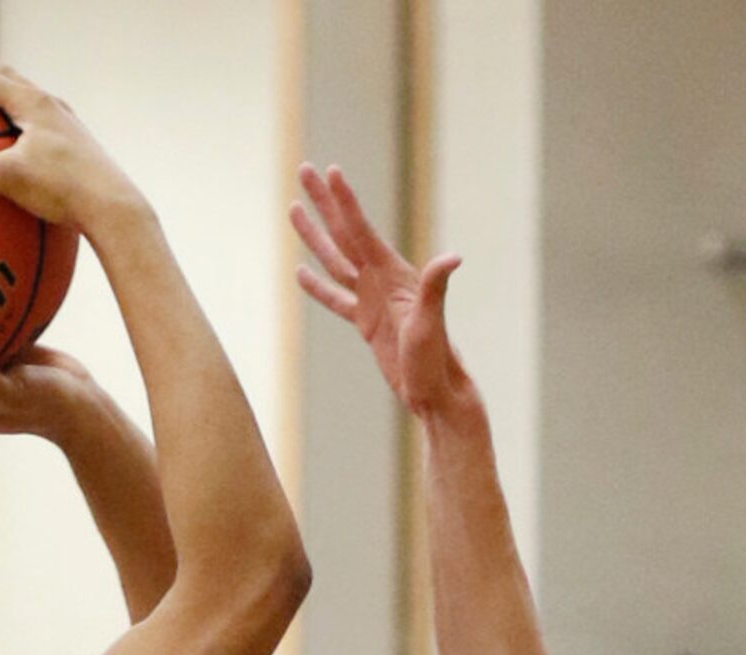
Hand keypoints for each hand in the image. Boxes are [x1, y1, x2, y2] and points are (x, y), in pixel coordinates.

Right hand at [0, 51, 141, 227]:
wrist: (117, 211)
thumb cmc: (65, 193)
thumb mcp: (10, 179)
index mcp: (31, 102)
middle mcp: (50, 104)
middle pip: (3, 74)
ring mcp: (67, 123)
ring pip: (24, 93)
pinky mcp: (78, 145)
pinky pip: (40, 120)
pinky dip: (20, 116)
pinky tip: (18, 132)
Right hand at [291, 163, 465, 416]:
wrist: (436, 392)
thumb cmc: (436, 360)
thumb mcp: (430, 324)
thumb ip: (434, 288)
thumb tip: (452, 258)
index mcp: (392, 275)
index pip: (362, 231)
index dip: (345, 201)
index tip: (330, 171)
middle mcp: (381, 280)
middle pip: (345, 233)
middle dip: (324, 203)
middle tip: (304, 171)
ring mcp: (373, 300)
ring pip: (336, 260)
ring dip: (315, 236)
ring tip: (293, 210)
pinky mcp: (367, 323)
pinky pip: (337, 298)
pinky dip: (318, 286)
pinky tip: (301, 272)